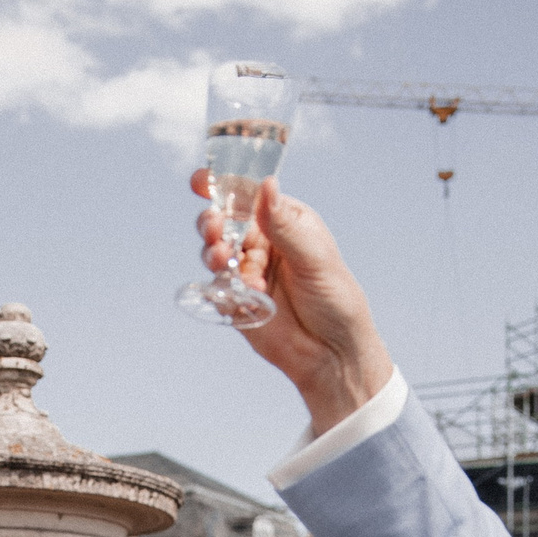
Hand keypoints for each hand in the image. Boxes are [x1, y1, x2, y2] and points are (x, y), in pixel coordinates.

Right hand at [192, 174, 394, 435]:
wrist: (332, 355)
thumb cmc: (336, 300)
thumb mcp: (314, 257)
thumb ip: (284, 225)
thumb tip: (266, 185)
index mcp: (284, 221)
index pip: (249, 195)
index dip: (222, 185)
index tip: (201, 181)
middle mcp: (262, 243)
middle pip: (223, 221)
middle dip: (212, 222)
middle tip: (214, 228)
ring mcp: (246, 271)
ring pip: (214, 251)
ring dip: (213, 251)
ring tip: (224, 258)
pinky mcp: (234, 301)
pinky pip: (216, 287)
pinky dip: (222, 287)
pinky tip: (246, 294)